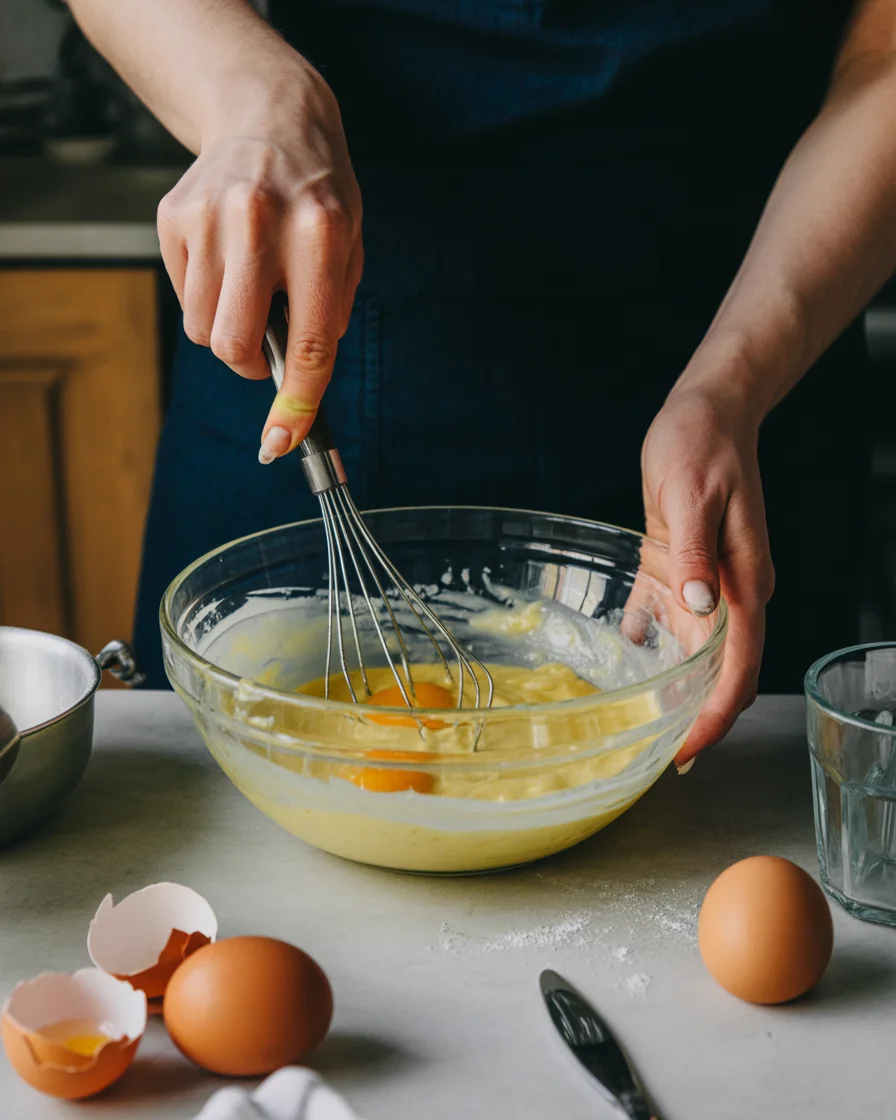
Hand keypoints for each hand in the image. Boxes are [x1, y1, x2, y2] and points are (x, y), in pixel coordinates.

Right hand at [156, 60, 362, 460]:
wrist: (269, 116)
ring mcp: (209, 217)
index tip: (283, 441)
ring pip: (202, 329)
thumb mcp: (349, 244)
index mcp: (319, 232)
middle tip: (264, 351)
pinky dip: (207, 298)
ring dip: (227, 330)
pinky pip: (184, 297)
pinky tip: (227, 260)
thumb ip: (330, 311)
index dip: (295, 402)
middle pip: (233, 345)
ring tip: (250, 289)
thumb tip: (298, 382)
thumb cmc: (317, 193)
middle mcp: (258, 221)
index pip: (308, 342)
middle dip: (250, 366)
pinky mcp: (174, 216)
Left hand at [640, 386, 775, 765]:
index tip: (687, 751)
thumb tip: (699, 607)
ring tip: (643, 723)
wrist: (707, 411)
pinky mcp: (684, 566)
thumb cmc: (701, 445)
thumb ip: (696, 555)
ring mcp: (709, 581)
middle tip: (660, 753)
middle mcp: (730, 591)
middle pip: (720, 671)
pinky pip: (670, 616)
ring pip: (697, 651)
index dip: (713, 715)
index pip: (736, 667)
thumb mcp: (691, 496)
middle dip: (696, 716)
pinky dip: (654, 641)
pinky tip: (629, 659)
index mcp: (741, 581)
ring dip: (677, 688)